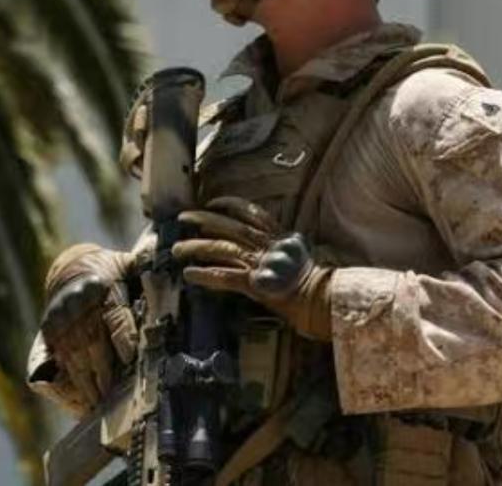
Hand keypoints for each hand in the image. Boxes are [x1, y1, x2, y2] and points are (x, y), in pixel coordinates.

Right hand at [37, 244, 138, 412]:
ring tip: (98, 406)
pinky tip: (80, 400)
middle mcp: (79, 305)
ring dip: (86, 383)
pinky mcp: (48, 331)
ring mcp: (61, 320)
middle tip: (114, 396)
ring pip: (74, 356)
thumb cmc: (111, 271)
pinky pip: (59, 360)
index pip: (115, 318)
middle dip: (103, 372)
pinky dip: (69, 382)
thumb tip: (174, 274)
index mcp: (103, 287)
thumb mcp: (129, 265)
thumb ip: (148, 271)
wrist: (71, 267)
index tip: (131, 360)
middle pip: (93, 343)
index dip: (122, 340)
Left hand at [173, 197, 333, 340]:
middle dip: (206, 220)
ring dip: (198, 247)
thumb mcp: (306, 257)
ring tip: (177, 249)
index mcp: (282, 238)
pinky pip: (226, 277)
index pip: (254, 214)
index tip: (214, 201)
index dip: (232, 205)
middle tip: (183, 217)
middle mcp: (270, 247)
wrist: (324, 299)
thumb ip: (289, 249)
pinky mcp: (255, 283)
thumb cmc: (320, 284)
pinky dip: (206, 274)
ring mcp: (262, 264)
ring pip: (224, 249)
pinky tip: (190, 274)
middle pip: (232, 228)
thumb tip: (280, 246)